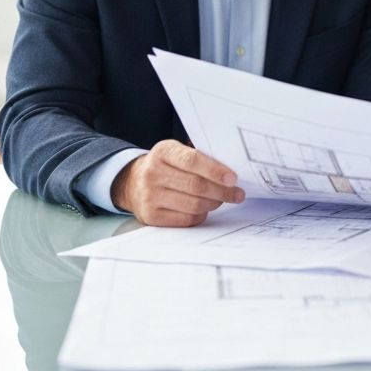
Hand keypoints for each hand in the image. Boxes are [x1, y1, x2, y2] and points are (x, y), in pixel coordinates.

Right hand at [111, 139, 244, 226]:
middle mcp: (153, 173)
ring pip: (193, 205)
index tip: (233, 178)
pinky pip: (186, 219)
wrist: (132, 182)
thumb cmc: (166, 165)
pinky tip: (205, 208)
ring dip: (214, 203)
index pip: (192, 161)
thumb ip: (200, 157)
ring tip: (222, 199)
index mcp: (163, 151)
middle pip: (196, 186)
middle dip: (222, 191)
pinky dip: (201, 215)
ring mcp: (150, 196)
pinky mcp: (151, 216)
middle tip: (237, 194)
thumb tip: (230, 172)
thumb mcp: (177, 152)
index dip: (215, 171)